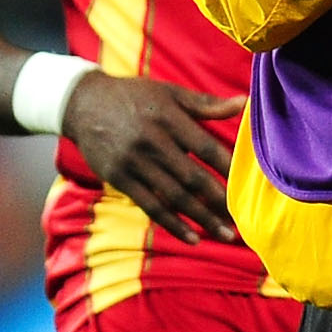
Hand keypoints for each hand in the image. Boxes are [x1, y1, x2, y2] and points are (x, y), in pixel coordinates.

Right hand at [63, 74, 245, 243]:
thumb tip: (245, 103)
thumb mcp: (169, 93)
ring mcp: (134, 162)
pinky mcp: (119, 178)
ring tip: (225, 234)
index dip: (228, 167)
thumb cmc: (135, 97)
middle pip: (192, 177)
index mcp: (169, 118)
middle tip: (242, 220)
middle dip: (219, 201)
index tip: (248, 185)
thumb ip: (206, 104)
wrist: (83, 103)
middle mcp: (152, 142)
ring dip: (201, 218)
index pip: (206, 147)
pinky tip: (193, 238)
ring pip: (174, 196)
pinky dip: (172, 224)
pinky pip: (150, 206)